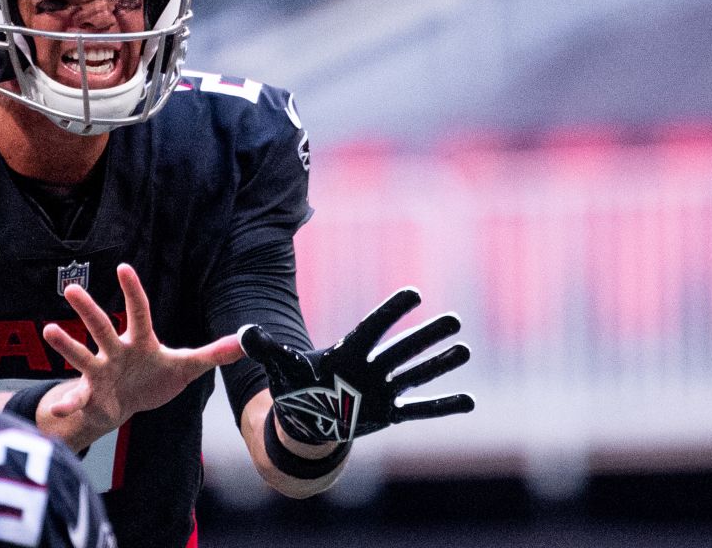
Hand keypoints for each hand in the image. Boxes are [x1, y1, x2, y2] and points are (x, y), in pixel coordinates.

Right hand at [43, 263, 243, 433]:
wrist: (126, 406)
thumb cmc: (154, 379)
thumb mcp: (186, 367)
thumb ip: (213, 354)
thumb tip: (246, 342)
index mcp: (139, 341)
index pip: (138, 311)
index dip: (132, 291)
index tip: (123, 268)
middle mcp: (115, 351)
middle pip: (101, 326)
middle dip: (88, 309)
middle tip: (72, 288)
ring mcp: (100, 372)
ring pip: (83, 355)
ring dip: (67, 345)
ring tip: (50, 331)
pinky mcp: (91, 395)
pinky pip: (77, 399)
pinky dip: (68, 404)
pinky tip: (59, 409)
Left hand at [239, 287, 472, 443]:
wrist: (307, 418)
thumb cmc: (296, 385)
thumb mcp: (279, 366)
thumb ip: (264, 347)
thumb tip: (242, 331)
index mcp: (348, 350)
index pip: (373, 328)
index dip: (391, 312)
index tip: (415, 294)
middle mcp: (370, 366)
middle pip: (402, 349)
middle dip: (427, 336)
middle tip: (455, 320)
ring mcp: (382, 389)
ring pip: (416, 373)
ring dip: (441, 364)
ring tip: (465, 349)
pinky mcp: (389, 412)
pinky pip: (420, 410)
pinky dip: (443, 406)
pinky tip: (468, 401)